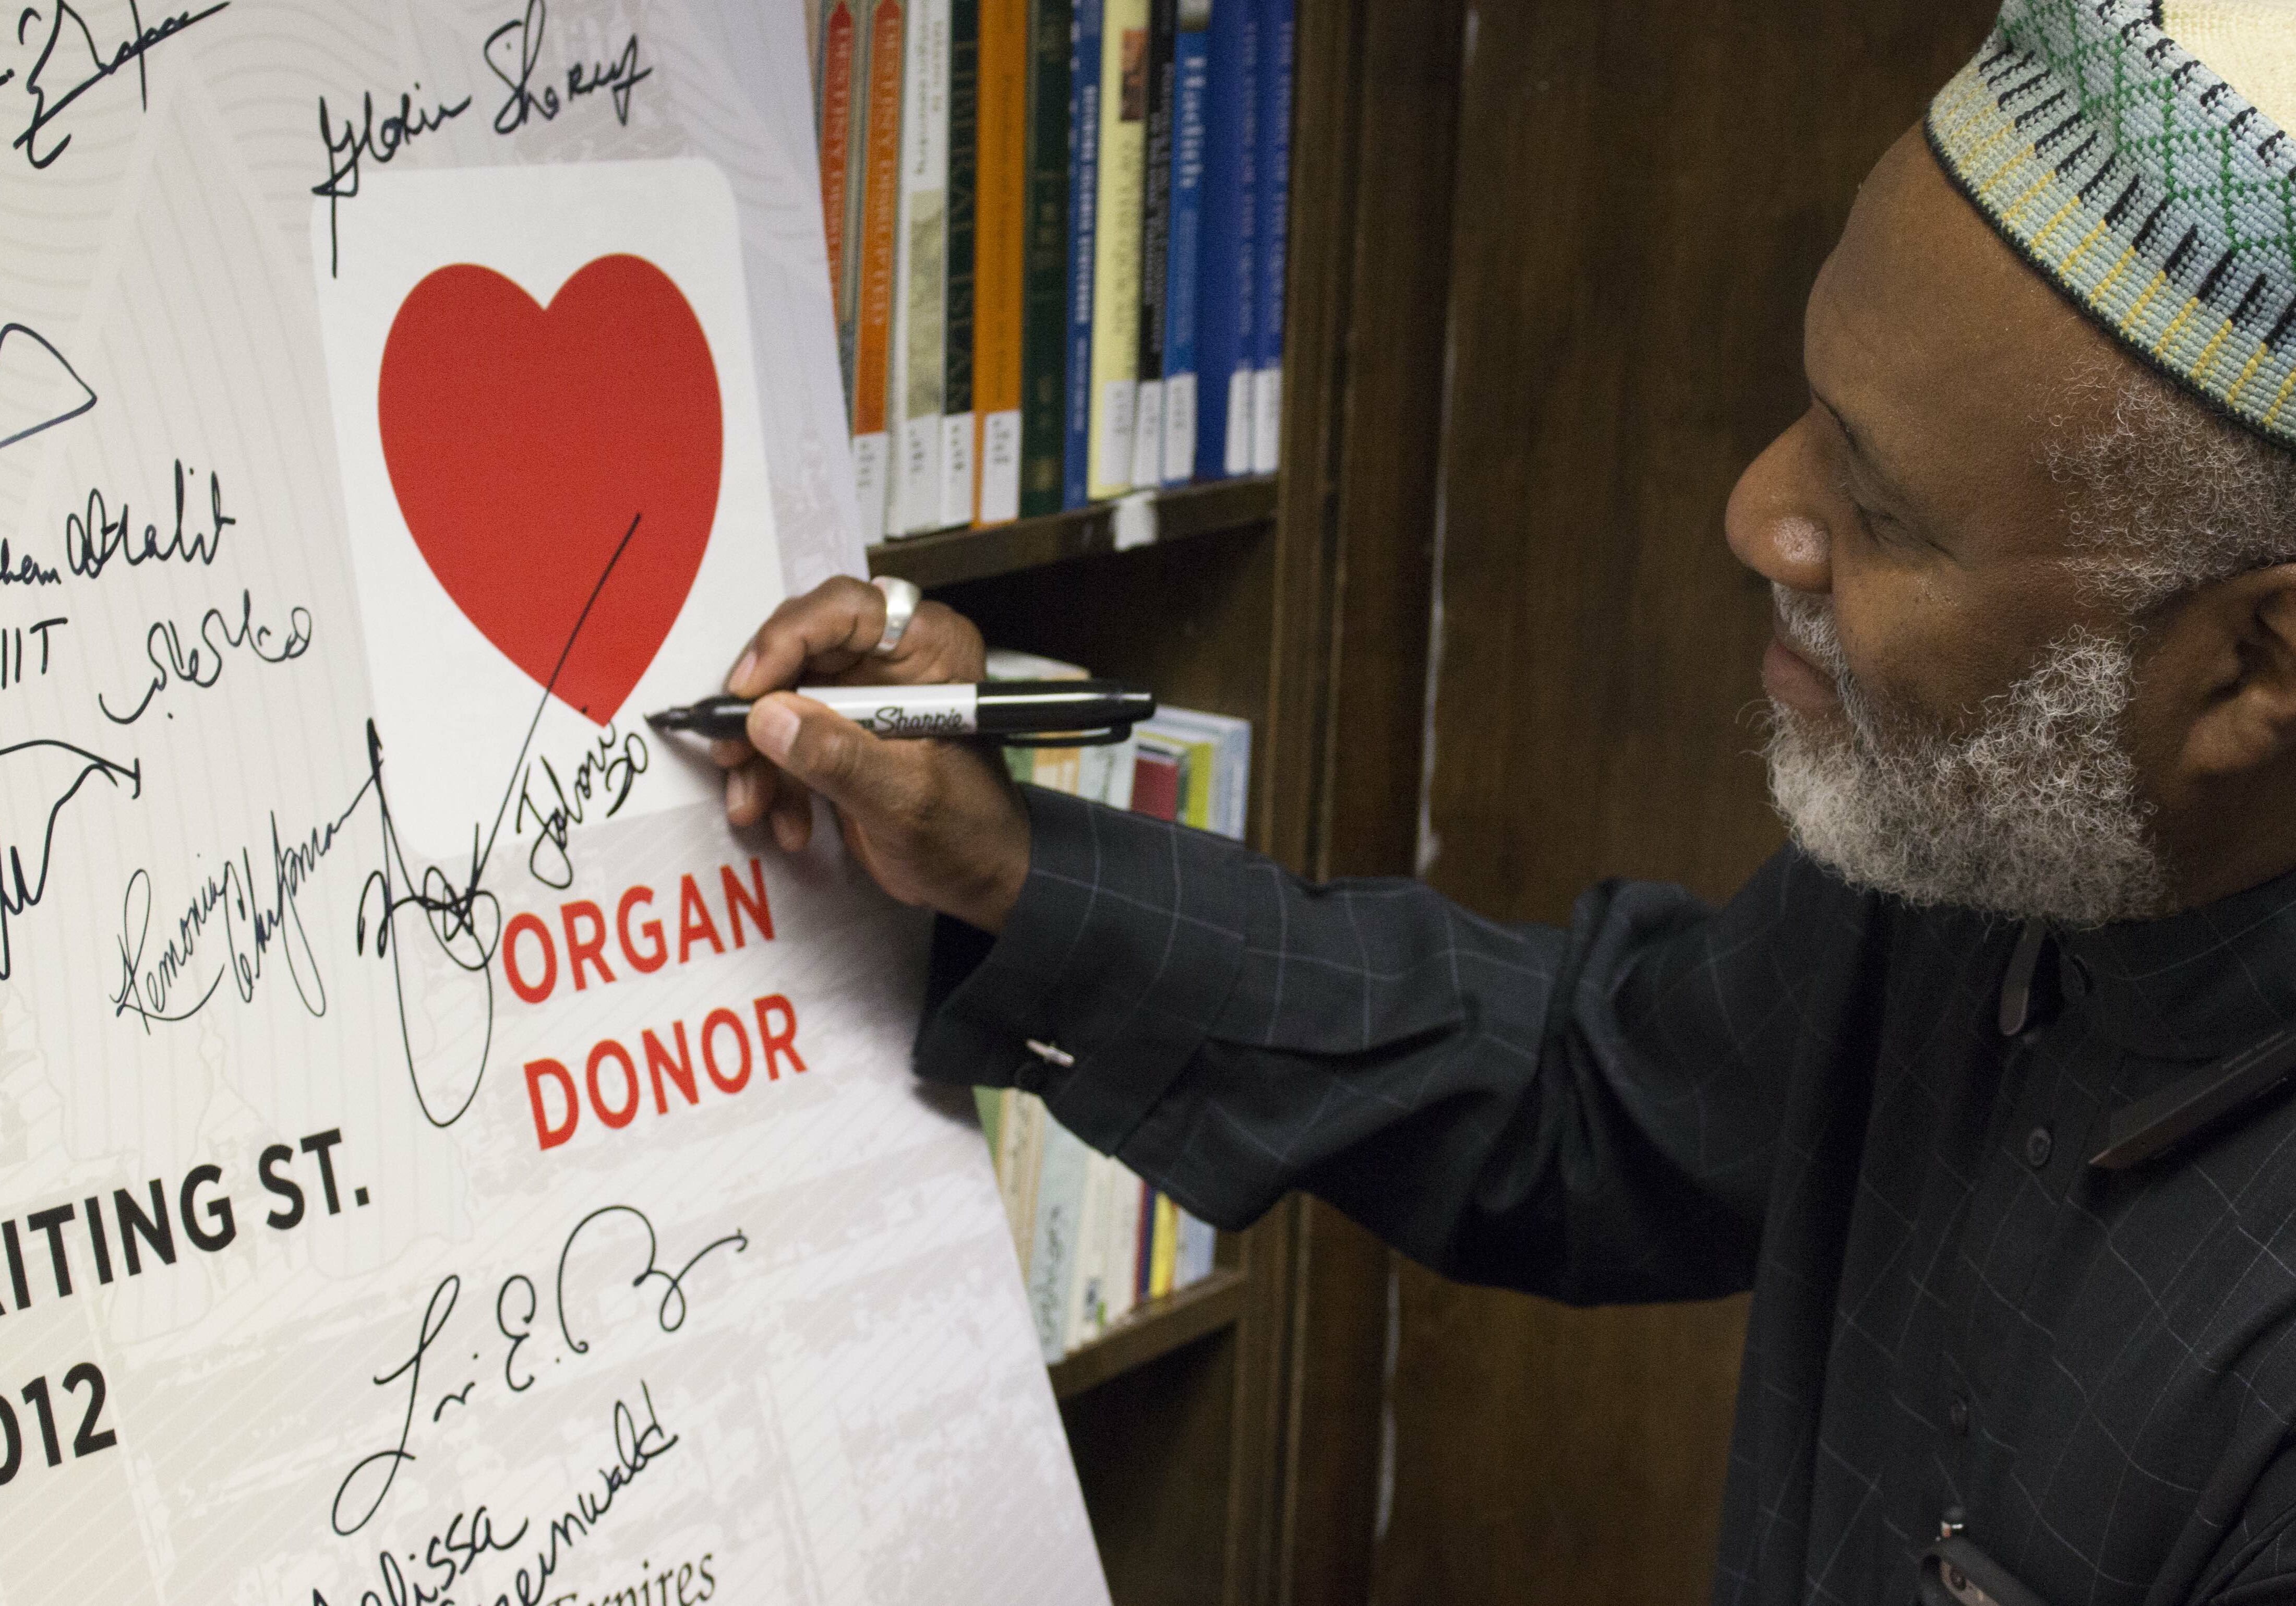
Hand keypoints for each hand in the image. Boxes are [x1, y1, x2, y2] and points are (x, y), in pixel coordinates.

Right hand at [712, 578, 1030, 932]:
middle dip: (759, 707)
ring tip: (754, 807)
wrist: (981, 879)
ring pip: (781, 696)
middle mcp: (894, 658)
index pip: (846, 609)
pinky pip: (785, 734)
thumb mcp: (906, 801)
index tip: (748, 692)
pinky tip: (788, 823)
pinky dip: (773, 778)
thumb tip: (769, 717)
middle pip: (799, 649)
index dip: (787, 640)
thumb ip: (840, 758)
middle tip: (730, 752)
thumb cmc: (969, 834)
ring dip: (758, 755)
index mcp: (930, 648)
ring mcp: (864, 694)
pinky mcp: (841, 730)